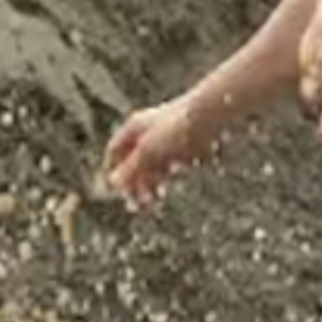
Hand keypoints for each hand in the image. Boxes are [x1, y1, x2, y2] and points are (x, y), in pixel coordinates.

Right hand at [103, 95, 203, 209]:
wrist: (209, 115)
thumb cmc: (176, 127)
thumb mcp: (148, 151)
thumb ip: (130, 168)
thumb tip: (112, 184)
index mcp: (134, 128)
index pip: (114, 152)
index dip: (112, 172)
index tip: (115, 193)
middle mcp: (147, 133)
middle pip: (133, 162)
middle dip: (132, 184)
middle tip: (134, 206)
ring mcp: (165, 140)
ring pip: (151, 167)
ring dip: (148, 185)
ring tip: (151, 201)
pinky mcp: (183, 147)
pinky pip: (168, 167)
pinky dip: (165, 179)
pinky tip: (167, 189)